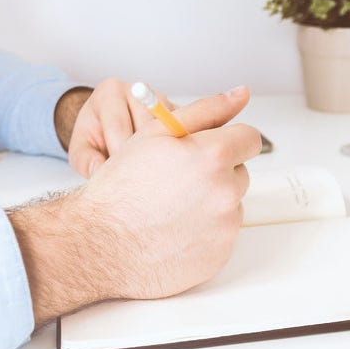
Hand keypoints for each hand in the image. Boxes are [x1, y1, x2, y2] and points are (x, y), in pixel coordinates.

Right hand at [11, 86, 258, 325]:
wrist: (100, 244)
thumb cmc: (121, 187)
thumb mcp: (156, 133)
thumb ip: (205, 110)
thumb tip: (241, 93)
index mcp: (214, 156)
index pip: (249, 138)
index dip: (228, 141)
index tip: (210, 149)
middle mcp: (226, 192)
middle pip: (240, 173)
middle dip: (216, 173)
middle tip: (177, 181)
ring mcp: (225, 227)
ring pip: (231, 204)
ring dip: (211, 202)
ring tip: (171, 208)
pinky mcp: (220, 255)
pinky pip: (222, 235)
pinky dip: (205, 232)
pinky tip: (173, 231)